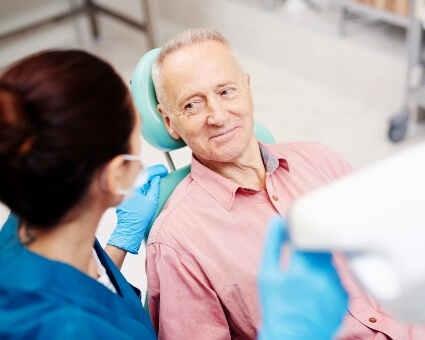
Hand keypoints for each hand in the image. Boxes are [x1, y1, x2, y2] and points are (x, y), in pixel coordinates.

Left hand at [107, 164, 167, 253]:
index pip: (146, 173)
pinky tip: (149, 185)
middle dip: (152, 172)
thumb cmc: (140, 217)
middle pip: (141, 175)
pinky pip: (134, 186)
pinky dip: (142, 184)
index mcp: (134, 187)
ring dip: (147, 178)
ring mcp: (124, 192)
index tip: (164, 170)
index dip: (157, 170)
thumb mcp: (152, 201)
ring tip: (157, 177)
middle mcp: (127, 187)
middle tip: (162, 172)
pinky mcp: (124, 196)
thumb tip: (157, 178)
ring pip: (137, 180)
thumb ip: (155, 187)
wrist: (130, 229)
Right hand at [258, 216, 347, 339]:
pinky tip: (316, 287)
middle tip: (301, 254)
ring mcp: (336, 288)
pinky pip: (339, 275)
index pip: (307, 235)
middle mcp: (322, 278)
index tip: (296, 232)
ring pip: (332, 259)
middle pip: (322, 245)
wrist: (293, 337)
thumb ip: (272, 243)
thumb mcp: (266, 274)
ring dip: (320, 259)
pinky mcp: (345, 297)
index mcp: (300, 270)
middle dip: (312, 244)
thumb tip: (278, 220)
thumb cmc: (275, 305)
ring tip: (306, 273)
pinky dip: (328, 275)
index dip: (301, 231)